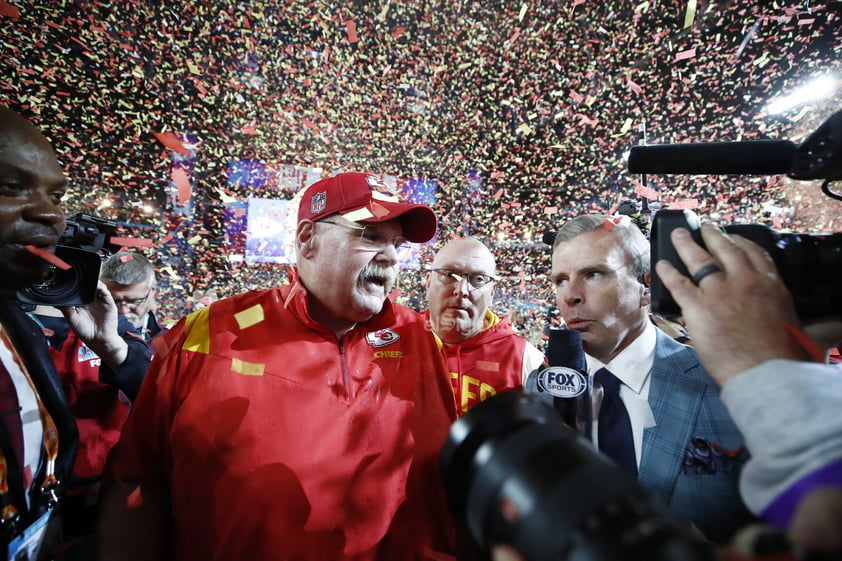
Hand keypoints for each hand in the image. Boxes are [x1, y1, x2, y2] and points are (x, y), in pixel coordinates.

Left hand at [60, 281, 127, 368]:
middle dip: (84, 280)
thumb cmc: (84, 330)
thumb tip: (56, 299)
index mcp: (81, 303)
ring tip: (88, 277)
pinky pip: (105, 292)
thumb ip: (64, 308)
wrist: (98, 339)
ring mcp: (100, 301)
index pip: (78, 291)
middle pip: (88, 287)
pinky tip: (97, 284)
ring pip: (97, 287)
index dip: (75, 284)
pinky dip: (102, 287)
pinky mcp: (108, 303)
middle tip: (79, 273)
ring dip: (93, 282)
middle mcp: (91, 301)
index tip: (69, 278)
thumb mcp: (70, 318)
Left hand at [654, 224, 806, 383]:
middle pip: (725, 250)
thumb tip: (831, 327)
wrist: (766, 374)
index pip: (755, 254)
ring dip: (686, 245)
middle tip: (705, 228)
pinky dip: (667, 273)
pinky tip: (661, 265)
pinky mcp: (698, 308)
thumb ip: (805, 319)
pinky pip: (678, 284)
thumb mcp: (804, 329)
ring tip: (678, 236)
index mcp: (771, 285)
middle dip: (713, 236)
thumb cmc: (786, 358)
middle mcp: (745, 282)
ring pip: (699, 260)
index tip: (733, 237)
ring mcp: (719, 292)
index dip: (740, 242)